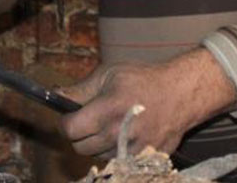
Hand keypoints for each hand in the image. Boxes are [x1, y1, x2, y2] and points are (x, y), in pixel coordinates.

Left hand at [58, 49, 236, 158]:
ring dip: (98, 145)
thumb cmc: (143, 80)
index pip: (70, 130)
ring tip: (111, 126)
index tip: (70, 117)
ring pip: (98, 156)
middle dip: (80, 135)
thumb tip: (55, 96)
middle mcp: (118, 133)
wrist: (181, 93)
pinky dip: (116, 151)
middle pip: (81, 148)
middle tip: (89, 121)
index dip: (65, 123)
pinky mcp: (144, 159)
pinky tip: (124, 135)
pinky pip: (118, 161)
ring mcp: (133, 149)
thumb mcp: (109, 74)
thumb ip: (80, 89)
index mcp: (107, 109)